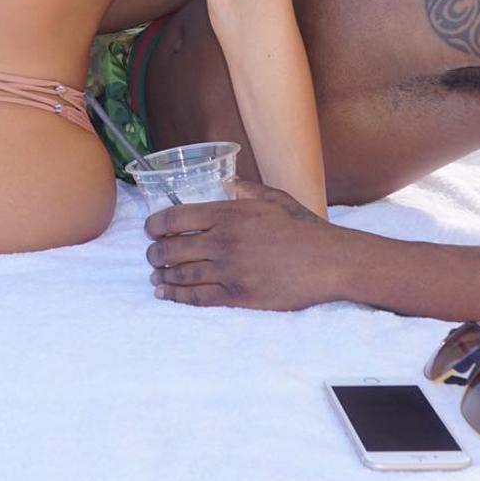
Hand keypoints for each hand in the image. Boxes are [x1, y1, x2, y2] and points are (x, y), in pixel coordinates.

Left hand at [144, 179, 328, 309]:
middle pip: (173, 248)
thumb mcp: (273, 197)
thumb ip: (244, 189)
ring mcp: (230, 270)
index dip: (156, 224)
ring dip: (162, 276)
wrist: (328, 261)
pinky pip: (199, 297)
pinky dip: (177, 296)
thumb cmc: (302, 228)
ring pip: (182, 274)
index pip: (177, 217)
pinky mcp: (239, 296)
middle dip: (155, 253)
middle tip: (151, 255)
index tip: (150, 229)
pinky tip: (166, 294)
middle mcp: (224, 241)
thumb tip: (225, 183)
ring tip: (155, 276)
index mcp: (229, 214)